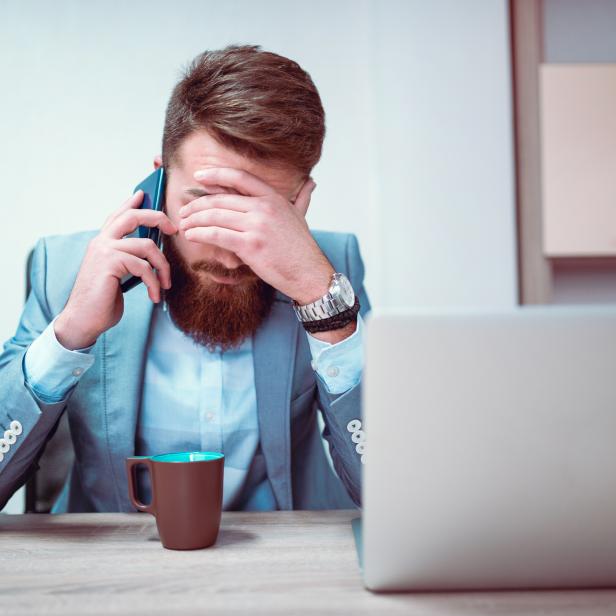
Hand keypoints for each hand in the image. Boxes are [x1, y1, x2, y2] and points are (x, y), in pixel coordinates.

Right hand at [54, 190, 176, 349]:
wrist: (83, 320)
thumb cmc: (102, 300)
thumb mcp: (117, 275)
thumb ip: (129, 259)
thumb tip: (151, 249)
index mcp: (102, 242)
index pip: (118, 215)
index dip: (131, 202)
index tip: (145, 193)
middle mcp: (102, 242)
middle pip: (133, 216)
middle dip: (158, 218)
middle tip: (174, 228)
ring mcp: (105, 251)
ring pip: (147, 245)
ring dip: (163, 267)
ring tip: (165, 284)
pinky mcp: (110, 264)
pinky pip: (144, 267)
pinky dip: (154, 283)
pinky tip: (154, 296)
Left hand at [178, 167, 333, 303]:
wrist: (309, 273)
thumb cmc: (302, 249)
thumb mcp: (301, 217)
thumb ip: (301, 198)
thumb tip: (310, 183)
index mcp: (274, 198)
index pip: (240, 178)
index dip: (216, 174)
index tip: (199, 176)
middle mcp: (264, 208)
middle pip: (220, 199)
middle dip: (197, 204)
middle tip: (184, 211)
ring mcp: (257, 226)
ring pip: (215, 216)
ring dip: (194, 220)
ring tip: (183, 224)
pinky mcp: (250, 245)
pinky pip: (217, 235)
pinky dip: (199, 234)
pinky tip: (191, 235)